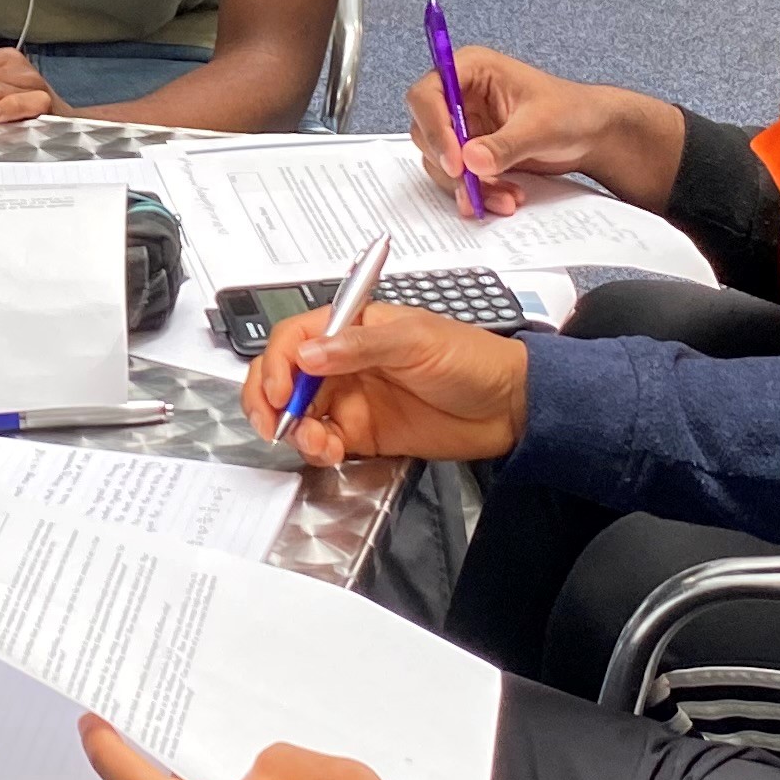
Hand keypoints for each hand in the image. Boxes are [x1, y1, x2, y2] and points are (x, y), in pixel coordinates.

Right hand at [249, 300, 529, 463]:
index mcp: (352, 327)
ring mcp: (351, 399)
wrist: (509, 407)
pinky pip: (322, 441)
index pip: (296, 338)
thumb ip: (359, 347)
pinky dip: (315, 449)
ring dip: (293, 429)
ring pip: (297, 413)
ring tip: (314, 442)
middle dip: (270, 399)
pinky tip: (328, 451)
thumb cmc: (471, 359)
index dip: (280, 364)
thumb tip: (308, 354)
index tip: (283, 391)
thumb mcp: (416, 341)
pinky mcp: (362, 434)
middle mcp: (344, 362)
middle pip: (285, 377)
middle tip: (274, 422)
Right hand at [407, 49, 688, 214]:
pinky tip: (505, 198)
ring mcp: (463, 126)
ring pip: (440, 161)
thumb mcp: (541, 126)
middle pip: (427, 132)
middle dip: (452, 165)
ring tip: (506, 197)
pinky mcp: (469, 153)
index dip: (435, 128)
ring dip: (468, 186)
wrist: (591, 135)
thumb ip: (505, 144)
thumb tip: (471, 162)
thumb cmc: (570, 112)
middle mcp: (459, 96)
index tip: (455, 162)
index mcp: (470, 69)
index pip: (427, 95)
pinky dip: (477, 193)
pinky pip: (458, 178)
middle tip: (476, 187)